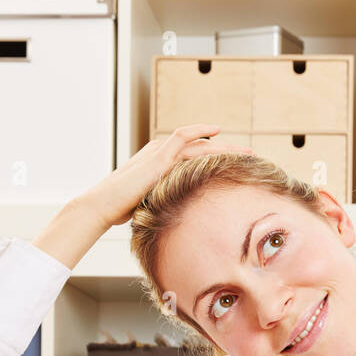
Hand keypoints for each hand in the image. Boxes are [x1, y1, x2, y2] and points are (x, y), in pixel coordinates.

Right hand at [77, 124, 255, 232]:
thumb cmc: (123, 210)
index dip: (218, 161)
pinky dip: (201, 131)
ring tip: (246, 151)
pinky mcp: (159, 156)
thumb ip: (169, 204)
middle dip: (229, 152)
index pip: (196, 157)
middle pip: (203, 149)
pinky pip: (184, 137)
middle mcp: (162, 153)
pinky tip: (218, 131)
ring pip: (200, 144)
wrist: (104, 206)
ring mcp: (160, 153)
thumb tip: (185, 223)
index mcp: (161, 163)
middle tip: (251, 157)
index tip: (237, 168)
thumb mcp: (153, 205)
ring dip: (225, 146)